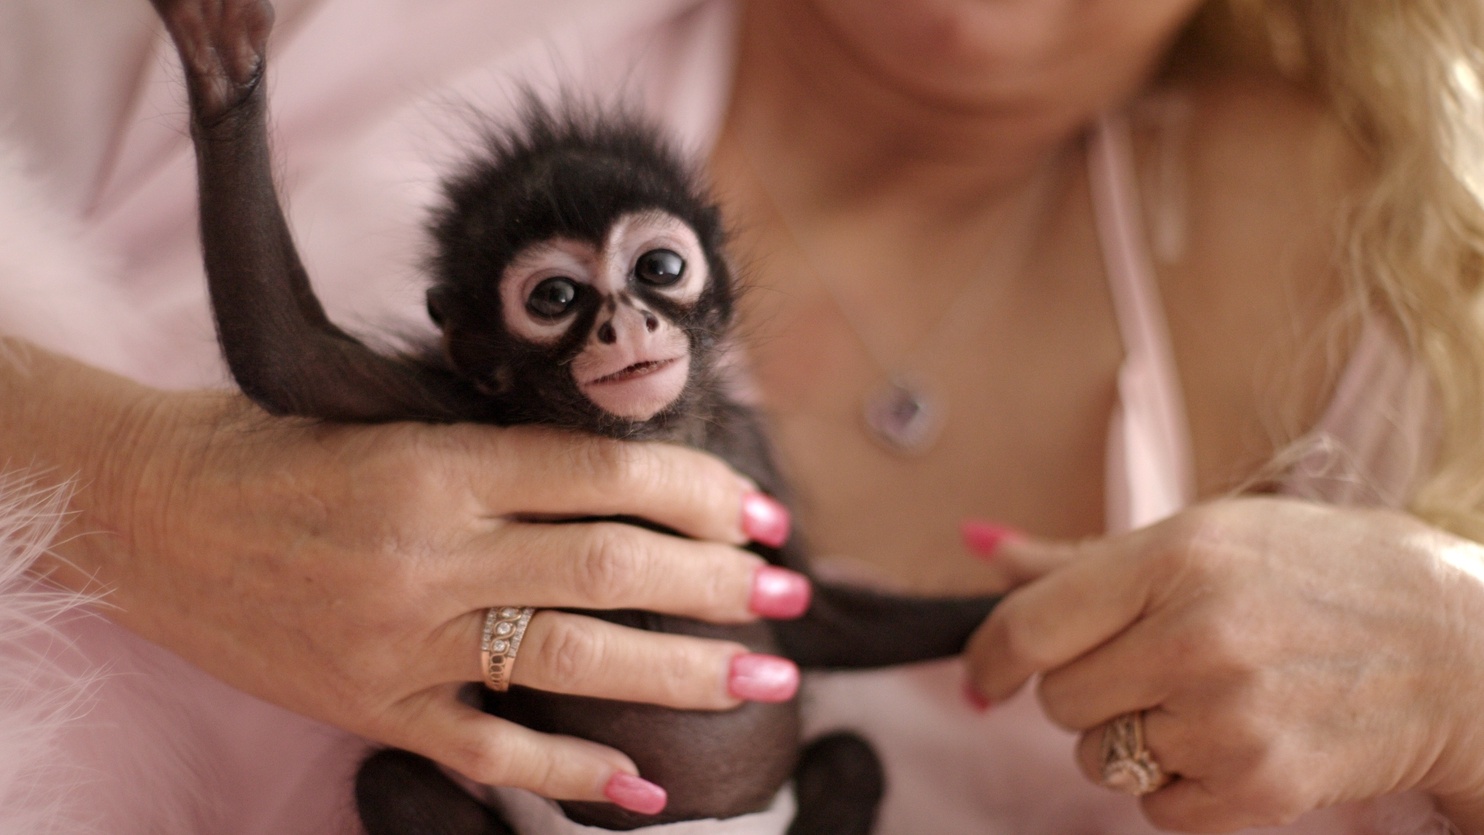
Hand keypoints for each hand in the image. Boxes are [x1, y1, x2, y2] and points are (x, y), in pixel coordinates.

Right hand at [5, 343, 806, 809]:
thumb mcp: (392, 417)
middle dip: (715, 581)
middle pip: (609, 566)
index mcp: (440, 462)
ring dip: (680, 670)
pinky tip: (645, 787)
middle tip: (788, 593)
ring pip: (571, 658)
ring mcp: (401, 640)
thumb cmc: (277, 447)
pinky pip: (487, 753)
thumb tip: (627, 474)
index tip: (758, 513)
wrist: (152, 512)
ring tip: (763, 675)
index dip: (698, 491)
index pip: (603, 476)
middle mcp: (430, 551)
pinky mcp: (370, 707)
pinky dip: (571, 775)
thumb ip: (501, 449)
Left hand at [963, 497, 1483, 831]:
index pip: (1030, 625)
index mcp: (1175, 556)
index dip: (991, 657)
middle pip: (1060, 702)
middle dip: (1089, 692)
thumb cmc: (1323, 577)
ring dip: (1134, 741)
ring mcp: (1230, 716)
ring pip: (1102, 760)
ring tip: (1206, 702)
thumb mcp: (1207, 535)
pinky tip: (1236, 744)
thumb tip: (981, 547)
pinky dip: (1181, 790)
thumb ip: (1084, 558)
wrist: (1462, 648)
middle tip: (1152, 668)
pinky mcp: (1262, 786)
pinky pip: (1157, 812)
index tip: (986, 675)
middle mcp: (1195, 634)